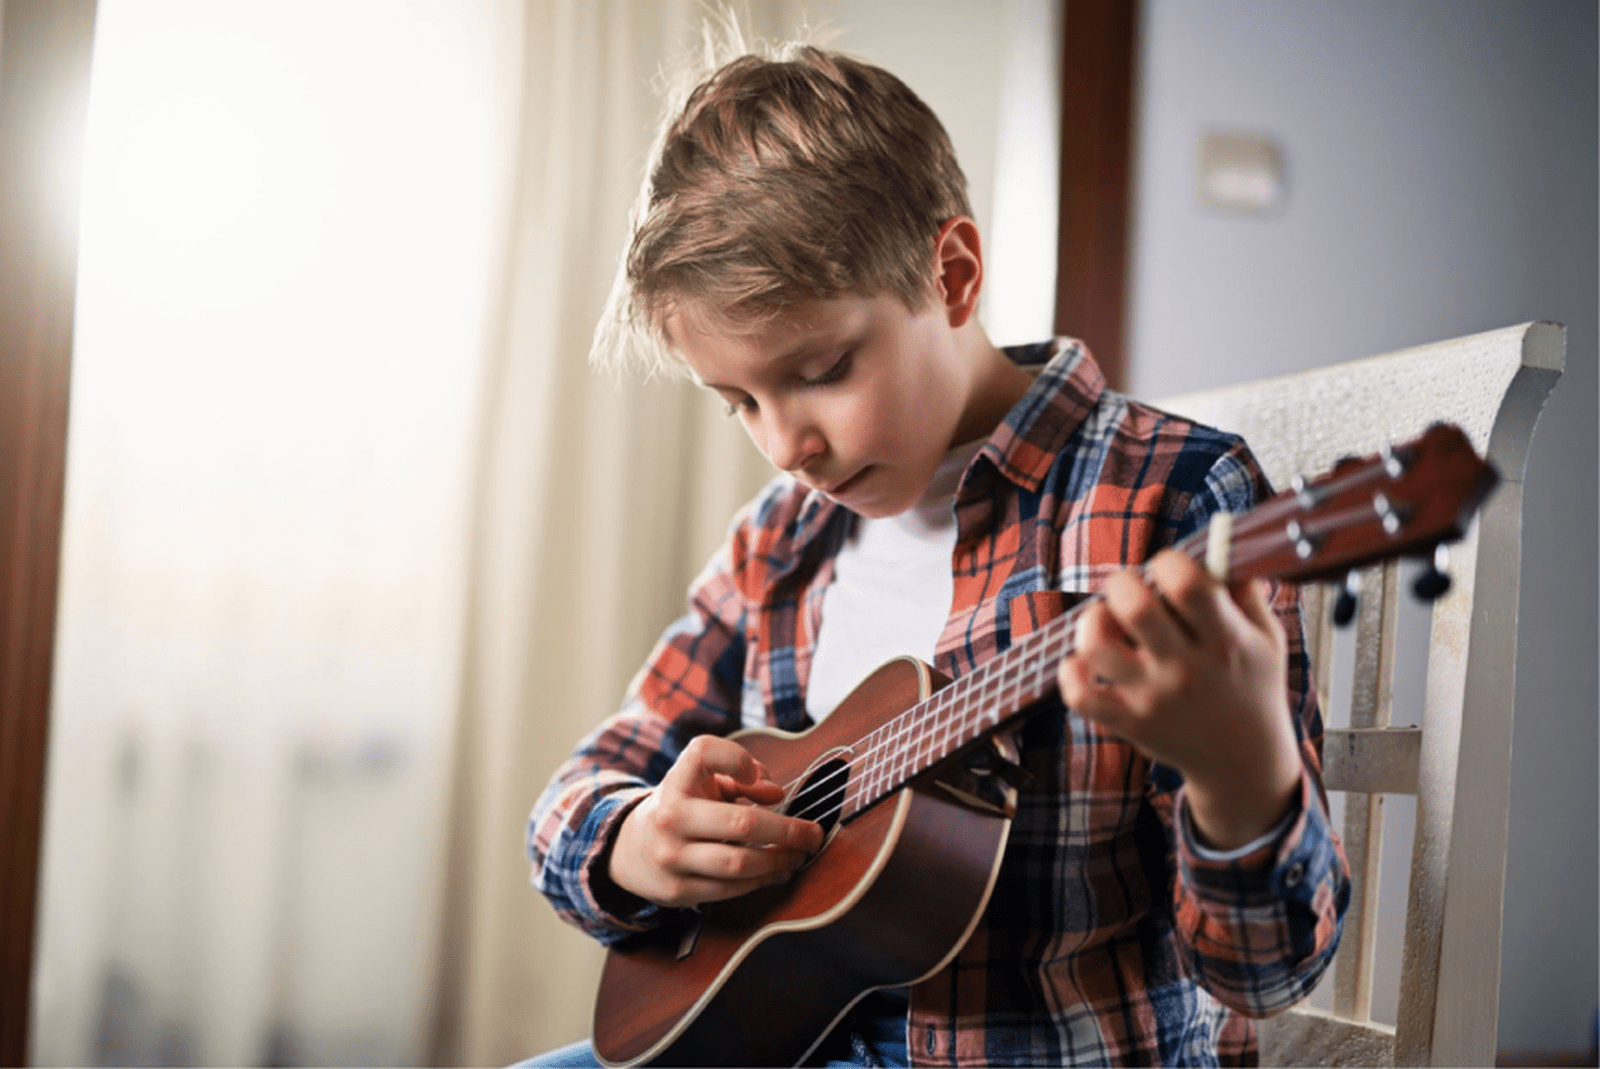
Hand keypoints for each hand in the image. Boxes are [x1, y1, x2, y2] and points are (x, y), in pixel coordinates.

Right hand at [608, 735, 824, 907]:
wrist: (628, 849)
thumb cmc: (681, 806)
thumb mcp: (700, 781)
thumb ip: (740, 777)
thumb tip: (777, 794)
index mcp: (676, 781)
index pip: (705, 752)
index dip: (739, 759)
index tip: (760, 778)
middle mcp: (671, 817)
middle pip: (742, 825)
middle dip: (787, 831)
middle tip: (814, 833)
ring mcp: (672, 857)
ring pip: (740, 864)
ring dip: (779, 860)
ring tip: (800, 855)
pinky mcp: (678, 890)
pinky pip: (730, 889)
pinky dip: (761, 880)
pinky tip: (778, 871)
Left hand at [1055, 549, 1302, 849]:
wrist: (1244, 761)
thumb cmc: (1253, 688)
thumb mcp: (1267, 637)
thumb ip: (1247, 591)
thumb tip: (1222, 546)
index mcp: (1225, 640)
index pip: (1188, 584)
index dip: (1169, 562)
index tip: (1169, 569)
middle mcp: (1187, 668)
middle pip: (1135, 607)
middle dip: (1123, 584)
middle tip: (1129, 591)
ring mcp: (1154, 698)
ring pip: (1096, 647)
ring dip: (1091, 623)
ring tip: (1105, 623)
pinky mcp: (1130, 723)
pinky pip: (1080, 696)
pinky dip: (1070, 673)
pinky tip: (1083, 662)